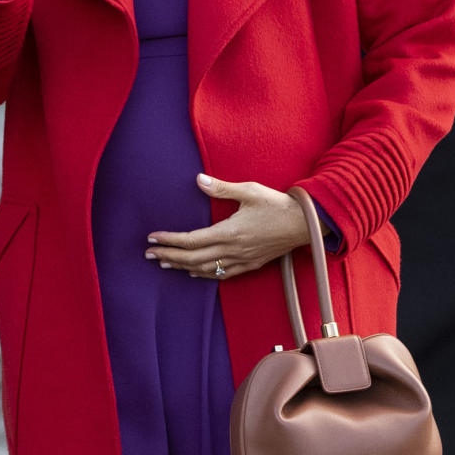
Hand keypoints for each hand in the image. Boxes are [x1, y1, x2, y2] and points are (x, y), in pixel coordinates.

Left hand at [146, 174, 315, 278]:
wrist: (304, 223)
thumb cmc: (277, 204)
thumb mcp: (250, 190)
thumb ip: (221, 188)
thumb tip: (198, 180)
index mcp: (230, 232)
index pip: (191, 240)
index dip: (169, 240)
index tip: (152, 238)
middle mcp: (233, 250)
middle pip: (193, 258)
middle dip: (169, 256)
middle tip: (149, 254)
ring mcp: (242, 260)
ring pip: (205, 269)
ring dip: (182, 267)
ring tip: (165, 263)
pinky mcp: (250, 264)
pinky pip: (222, 274)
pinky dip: (204, 274)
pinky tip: (193, 272)